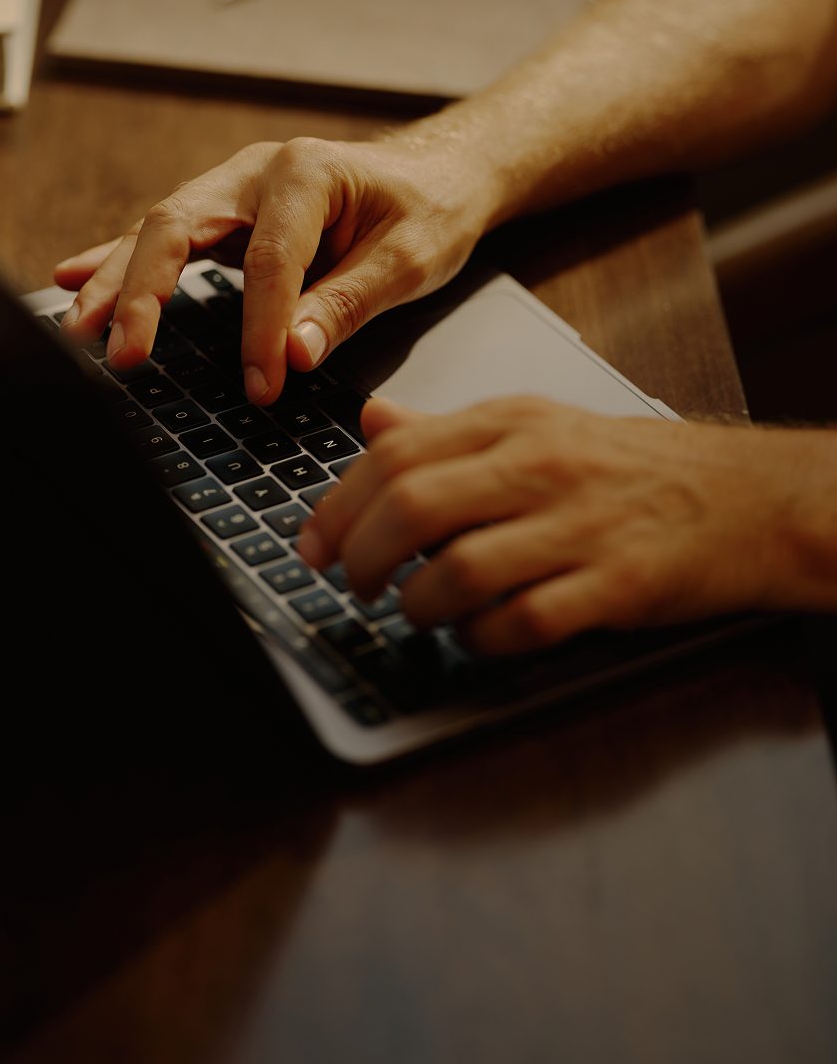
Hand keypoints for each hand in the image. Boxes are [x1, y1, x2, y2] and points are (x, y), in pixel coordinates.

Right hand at [54, 133, 489, 403]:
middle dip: (144, 294)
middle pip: (179, 227)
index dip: (259, 328)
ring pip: (157, 231)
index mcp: (307, 173)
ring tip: (77, 330)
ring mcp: (232, 189)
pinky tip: (70, 279)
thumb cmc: (431, 208)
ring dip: (114, 281)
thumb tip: (294, 354)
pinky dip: (116, 260)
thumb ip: (349, 303)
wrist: (439, 171)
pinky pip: (162, 237)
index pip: (269, 259)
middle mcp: (256, 172)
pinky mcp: (224, 214)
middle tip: (123, 355)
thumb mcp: (412, 258)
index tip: (261, 385)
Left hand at [298, 395, 836, 652]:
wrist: (748, 498)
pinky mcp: (615, 587)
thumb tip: (373, 422)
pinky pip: (522, 625)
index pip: (394, 455)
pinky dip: (483, 641)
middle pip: (413, 508)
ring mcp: (579, 527)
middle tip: (353, 584)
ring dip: (420, 606)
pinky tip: (479, 636)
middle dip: (362, 558)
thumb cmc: (634, 467)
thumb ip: (449, 430)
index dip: (337, 506)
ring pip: (459, 572)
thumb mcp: (539, 424)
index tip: (313, 545)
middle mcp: (540, 467)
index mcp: (512, 422)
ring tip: (419, 611)